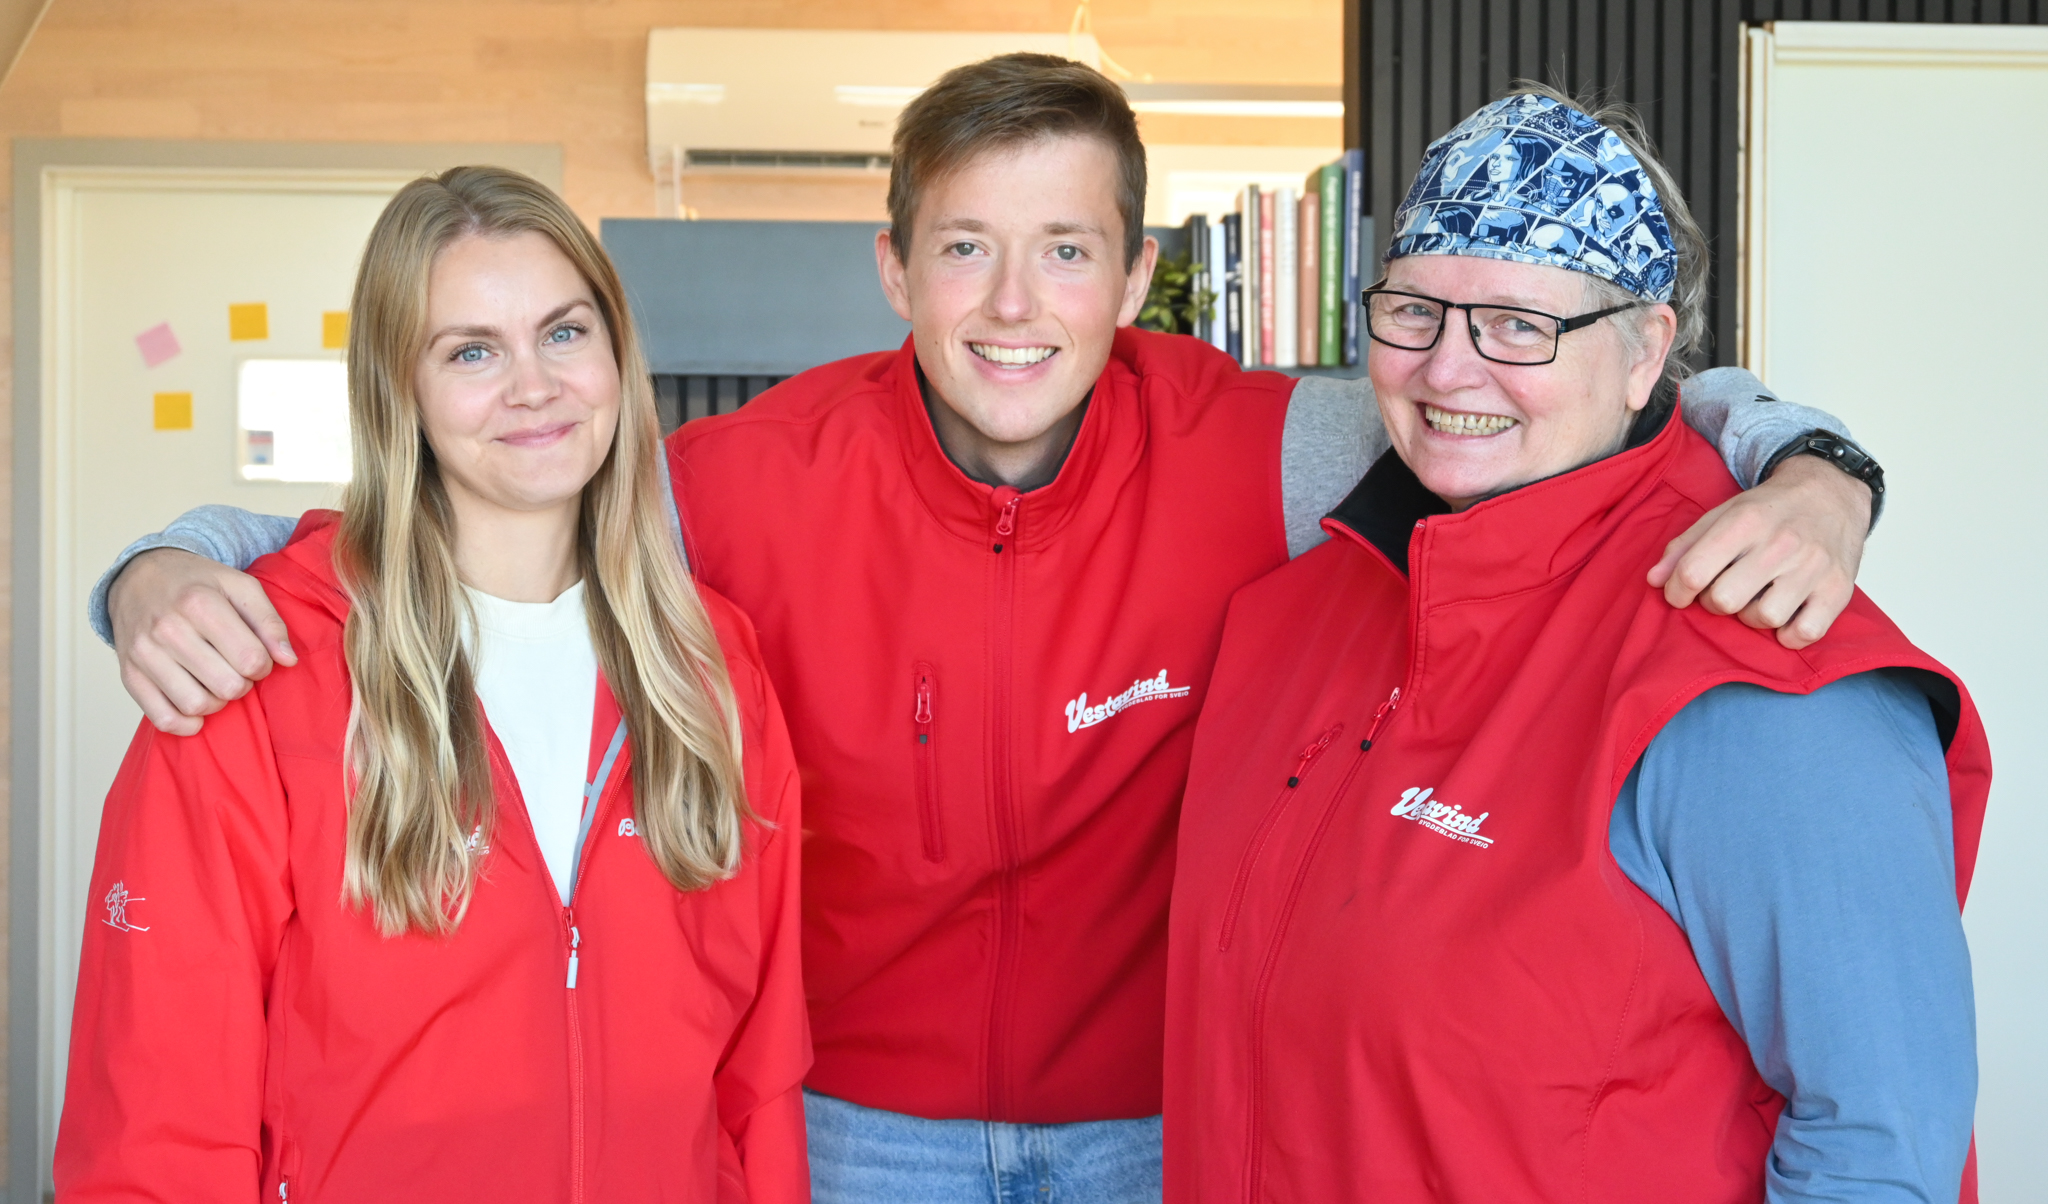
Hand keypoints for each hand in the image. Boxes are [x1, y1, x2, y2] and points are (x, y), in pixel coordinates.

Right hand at [109, 548, 295, 734]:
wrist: (139, 577)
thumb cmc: (197, 583)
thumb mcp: (239, 585)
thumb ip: (269, 622)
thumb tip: (288, 660)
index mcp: (199, 603)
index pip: (250, 660)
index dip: (263, 666)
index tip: (256, 657)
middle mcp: (167, 630)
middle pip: (226, 686)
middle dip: (242, 683)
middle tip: (236, 670)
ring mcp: (144, 654)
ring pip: (196, 705)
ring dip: (217, 702)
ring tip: (217, 682)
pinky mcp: (128, 675)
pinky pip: (161, 718)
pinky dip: (185, 723)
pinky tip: (197, 707)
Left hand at [1647, 455, 1872, 649]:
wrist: (1831, 491)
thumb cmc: (1770, 508)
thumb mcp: (1722, 515)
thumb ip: (1684, 547)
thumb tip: (1654, 581)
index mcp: (1745, 522)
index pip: (1693, 572)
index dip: (1676, 592)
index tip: (1679, 594)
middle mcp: (1781, 544)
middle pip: (1724, 600)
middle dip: (1715, 602)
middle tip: (1724, 591)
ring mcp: (1813, 567)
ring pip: (1763, 618)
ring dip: (1752, 617)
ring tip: (1757, 598)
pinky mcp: (1838, 589)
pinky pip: (1805, 633)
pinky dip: (1789, 634)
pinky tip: (1785, 617)